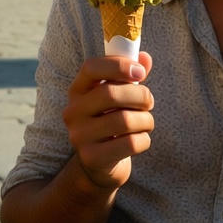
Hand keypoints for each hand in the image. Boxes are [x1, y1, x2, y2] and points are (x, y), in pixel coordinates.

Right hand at [62, 52, 153, 190]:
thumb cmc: (112, 122)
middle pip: (110, 94)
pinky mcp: (92, 158)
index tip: (140, 72)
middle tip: (149, 102)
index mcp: (77, 90)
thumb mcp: (118, 98)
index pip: (91, 67)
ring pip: (124, 120)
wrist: (99, 164)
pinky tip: (139, 140)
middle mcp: (73, 111)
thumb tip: (145, 58)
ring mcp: (79, 136)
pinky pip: (130, 143)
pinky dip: (144, 140)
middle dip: (140, 96)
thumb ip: (130, 77)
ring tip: (146, 122)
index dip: (118, 65)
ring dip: (146, 120)